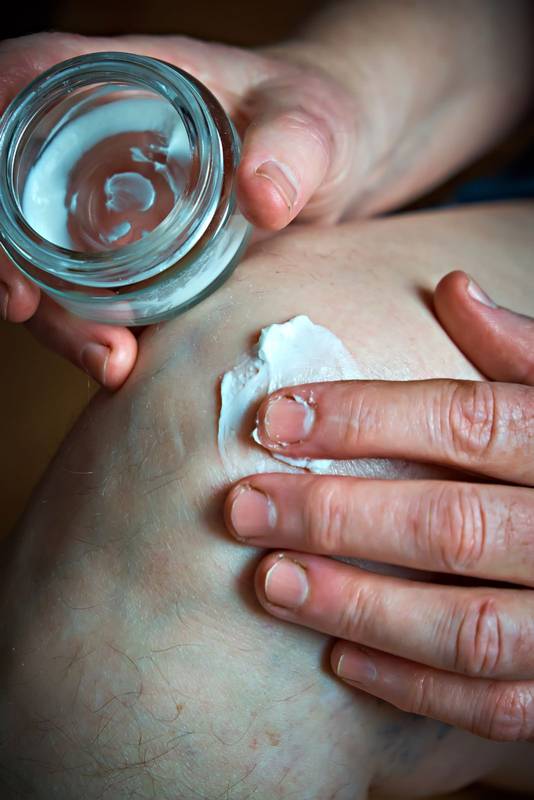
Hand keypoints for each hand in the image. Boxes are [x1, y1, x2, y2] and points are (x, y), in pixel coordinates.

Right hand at [0, 31, 360, 387]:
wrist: (330, 176)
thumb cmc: (316, 124)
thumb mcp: (313, 123)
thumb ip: (296, 147)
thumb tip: (262, 195)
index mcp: (118, 86)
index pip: (19, 88)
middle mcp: (97, 151)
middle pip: (14, 199)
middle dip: (7, 258)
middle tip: (26, 310)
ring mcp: (109, 213)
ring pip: (47, 265)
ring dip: (58, 319)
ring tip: (109, 364)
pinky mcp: (134, 266)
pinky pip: (97, 302)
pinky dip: (98, 337)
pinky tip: (126, 370)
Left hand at [224, 270, 533, 740]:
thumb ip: (525, 353)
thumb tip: (454, 290)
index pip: (463, 422)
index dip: (363, 419)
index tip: (275, 419)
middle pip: (448, 526)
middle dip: (335, 517)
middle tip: (244, 508)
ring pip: (464, 623)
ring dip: (358, 606)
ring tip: (271, 583)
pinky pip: (494, 701)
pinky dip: (413, 684)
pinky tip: (339, 658)